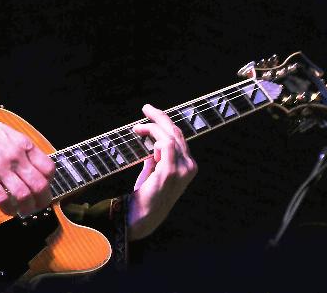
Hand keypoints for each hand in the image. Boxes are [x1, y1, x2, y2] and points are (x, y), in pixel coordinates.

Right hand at [0, 102, 55, 215]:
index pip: (48, 168)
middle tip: (39, 206)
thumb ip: (22, 148)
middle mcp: (15, 156)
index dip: (50, 183)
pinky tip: (8, 210)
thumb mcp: (8, 133)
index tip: (45, 188)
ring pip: (23, 195)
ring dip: (27, 209)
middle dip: (42, 201)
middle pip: (39, 185)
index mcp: (23, 144)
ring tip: (24, 212)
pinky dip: (8, 209)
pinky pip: (1, 199)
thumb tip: (35, 165)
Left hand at [127, 104, 196, 240]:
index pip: (178, 138)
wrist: (142, 217)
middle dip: (160, 117)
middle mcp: (189, 167)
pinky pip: (165, 145)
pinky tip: (142, 137)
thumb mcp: (154, 174)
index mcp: (188, 166)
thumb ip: (156, 160)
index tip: (150, 114)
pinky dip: (154, 137)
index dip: (164, 123)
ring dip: (152, 126)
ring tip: (137, 127)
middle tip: (146, 108)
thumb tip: (152, 146)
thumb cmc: (146, 197)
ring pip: (170, 136)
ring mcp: (182, 170)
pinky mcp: (170, 172)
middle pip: (176, 133)